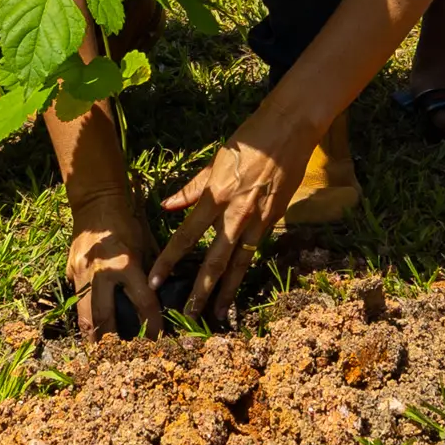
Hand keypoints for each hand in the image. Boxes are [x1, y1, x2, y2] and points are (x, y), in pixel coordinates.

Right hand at [65, 185, 166, 340]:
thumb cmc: (128, 222)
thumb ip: (150, 273)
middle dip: (112, 342)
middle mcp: (101, 273)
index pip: (143, 303)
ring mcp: (81, 274)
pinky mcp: (70, 272)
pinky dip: (85, 316)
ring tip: (100, 354)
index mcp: (125, 264)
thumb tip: (161, 299)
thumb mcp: (145, 245)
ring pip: (83, 315)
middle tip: (120, 360)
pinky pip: (77, 300)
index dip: (153, 325)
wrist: (96, 202)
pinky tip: (92, 329)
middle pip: (103, 317)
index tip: (158, 339)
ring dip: (93, 337)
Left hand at [151, 122, 307, 321]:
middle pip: (213, 260)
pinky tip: (238, 283)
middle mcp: (235, 212)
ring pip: (238, 263)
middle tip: (187, 314)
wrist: (289, 130)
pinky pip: (255, 250)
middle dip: (200, 290)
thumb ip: (192, 188)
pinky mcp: (275, 219)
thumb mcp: (215, 161)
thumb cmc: (249, 140)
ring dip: (226, 290)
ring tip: (217, 313)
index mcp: (215, 195)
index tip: (154, 281)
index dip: (168, 261)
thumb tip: (167, 206)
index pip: (185, 236)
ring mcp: (257, 219)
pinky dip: (245, 269)